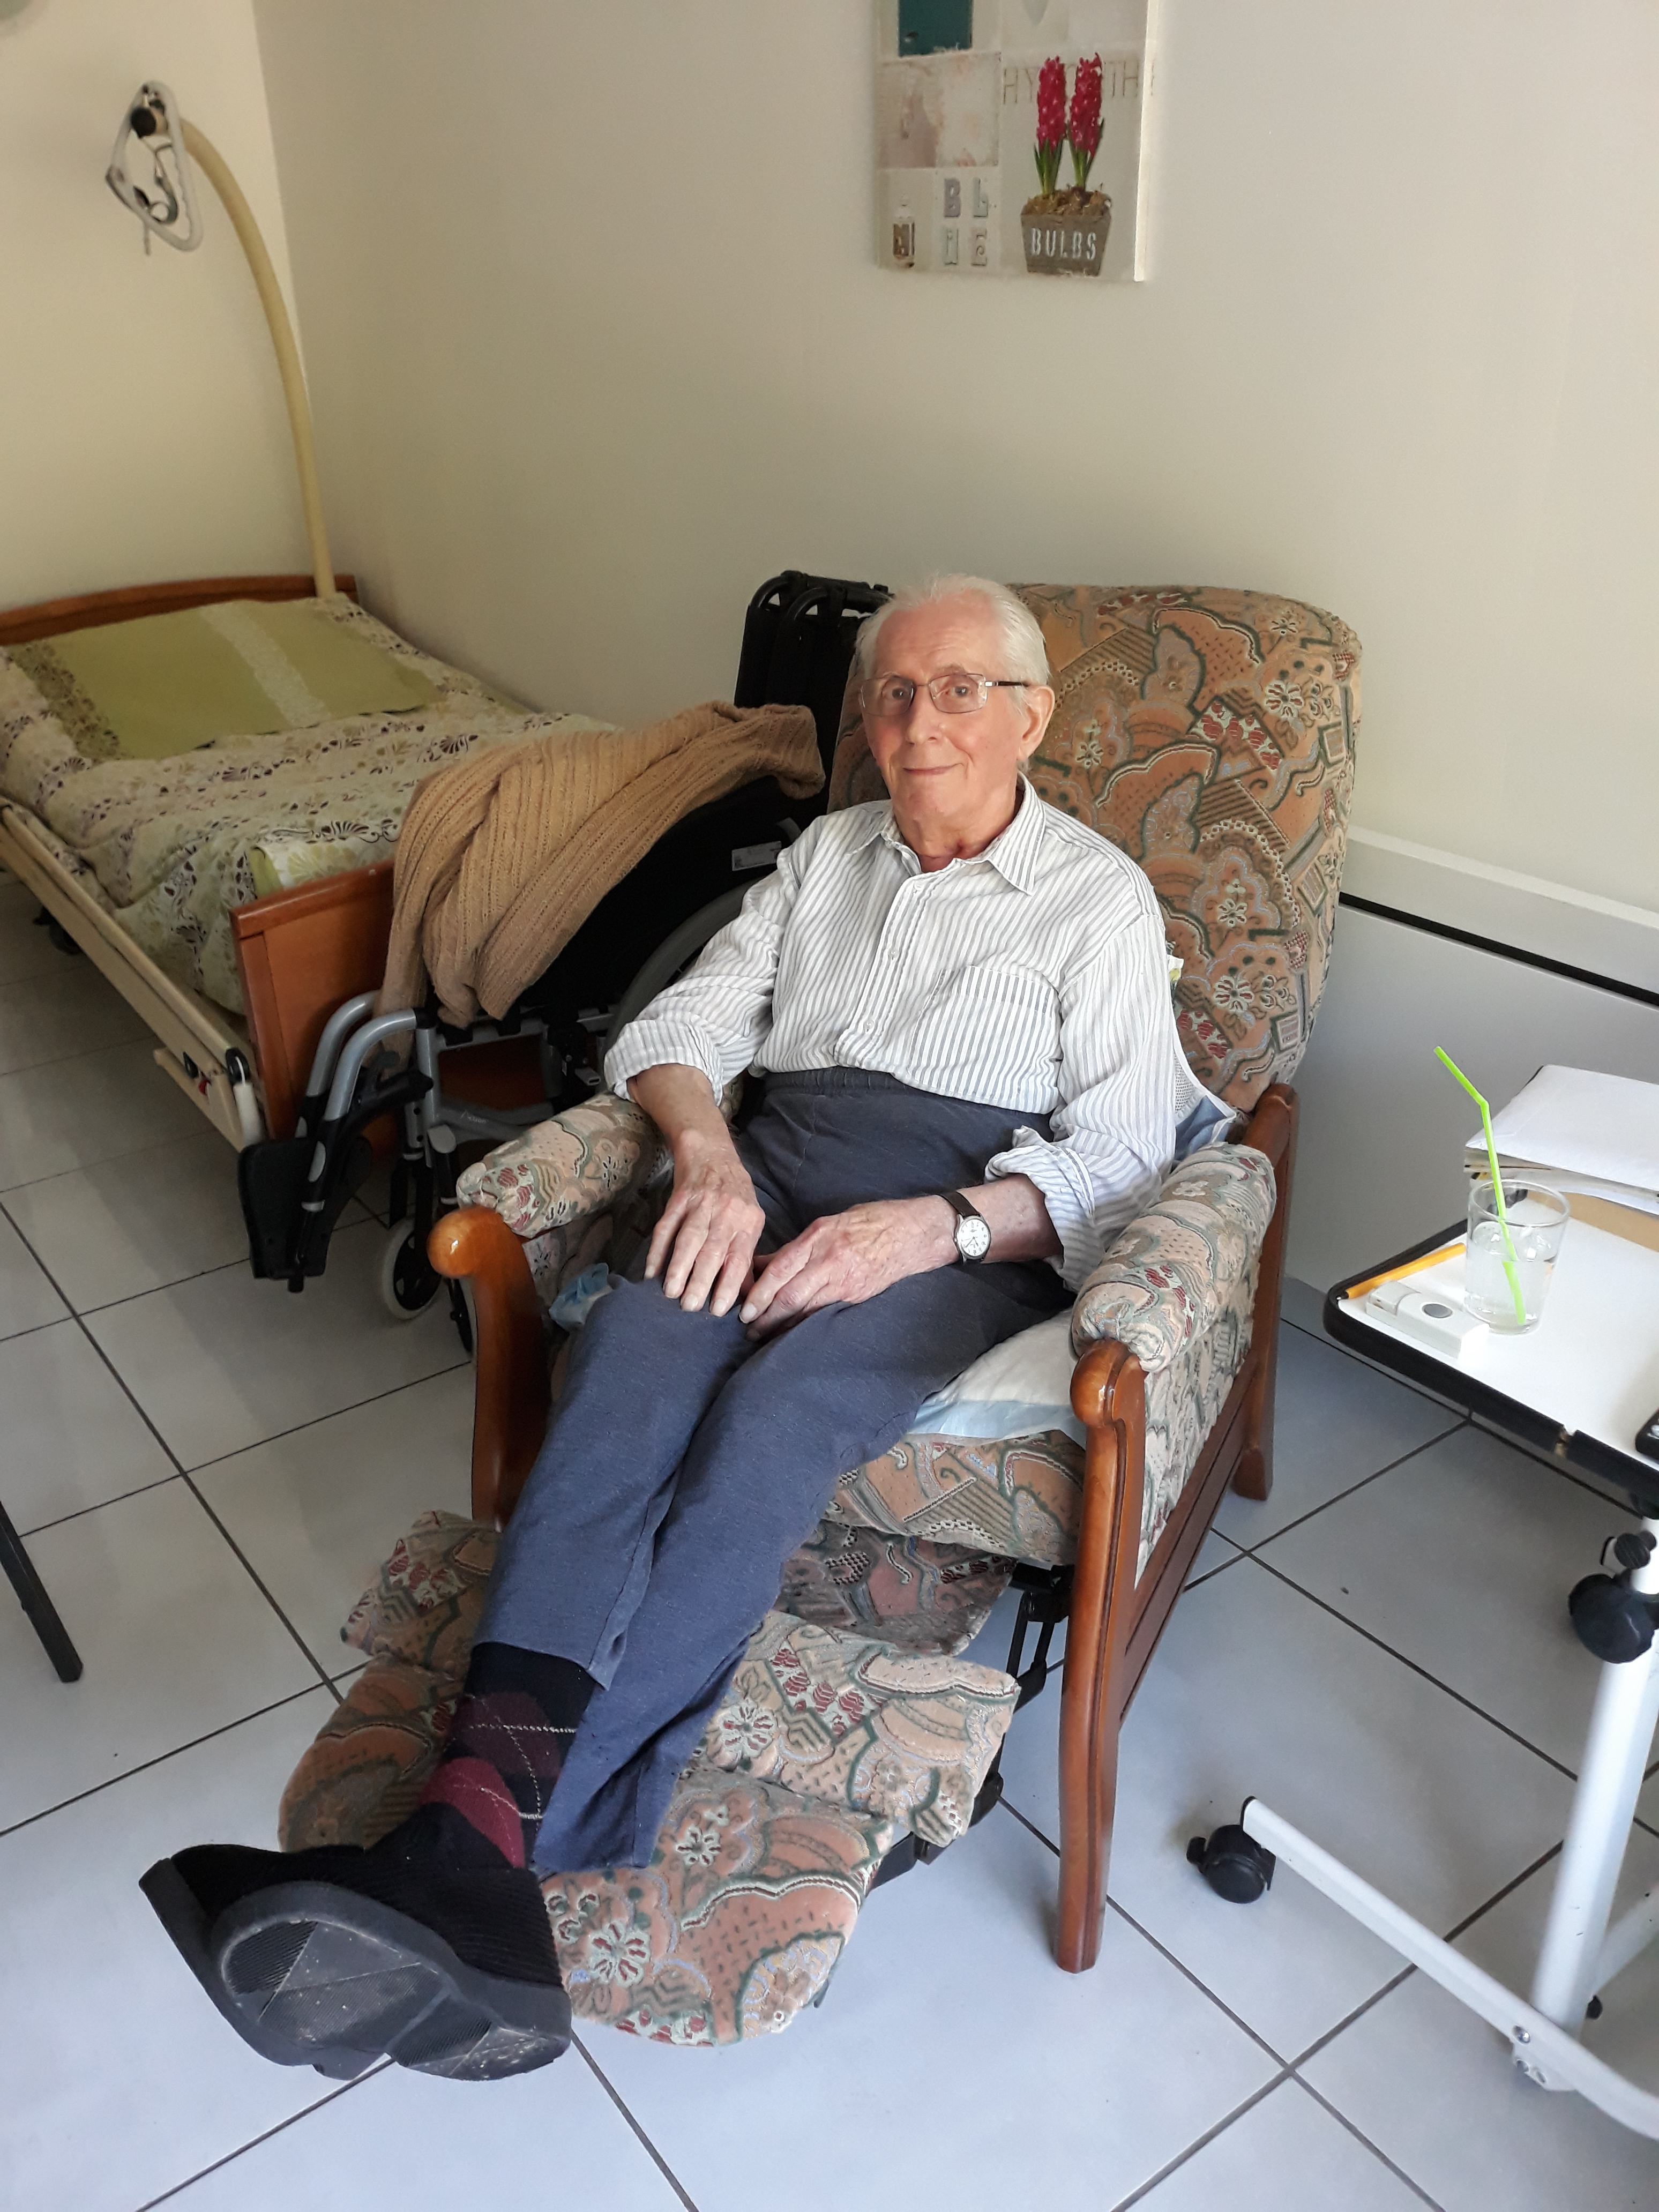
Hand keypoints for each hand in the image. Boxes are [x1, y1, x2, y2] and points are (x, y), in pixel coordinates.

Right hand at [645, 1130, 766, 1315]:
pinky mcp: (678, 1198)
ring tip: (670, 1293)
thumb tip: (745, 1295)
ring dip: (678, 1268)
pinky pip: (665, 1227)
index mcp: (748, 1222)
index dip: (728, 1286)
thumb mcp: (750, 1220)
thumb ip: (746, 1254)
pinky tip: (650, 1271)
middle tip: (690, 1308)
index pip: (739, 1259)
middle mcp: (726, 1213)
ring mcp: (701, 1204)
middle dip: (701, 1281)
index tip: (718, 1311)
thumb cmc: (735, 1194)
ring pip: (688, 1239)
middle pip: (712, 1251)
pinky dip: (657, 1250)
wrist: (712, 1152)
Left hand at [739, 1197, 954, 1339]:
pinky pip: (824, 1313)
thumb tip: (764, 1264)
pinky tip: (792, 1333)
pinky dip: (805, 1324)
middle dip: (765, 1316)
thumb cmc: (870, 1221)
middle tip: (748, 1329)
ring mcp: (845, 1281)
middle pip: (789, 1295)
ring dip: (781, 1325)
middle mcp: (829, 1261)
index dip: (759, 1292)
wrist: (914, 1233)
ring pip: (806, 1310)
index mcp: (819, 1237)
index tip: (744, 1308)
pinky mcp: (857, 1296)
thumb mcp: (829, 1223)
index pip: (780, 1269)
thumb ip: (796, 1246)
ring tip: (764, 1335)